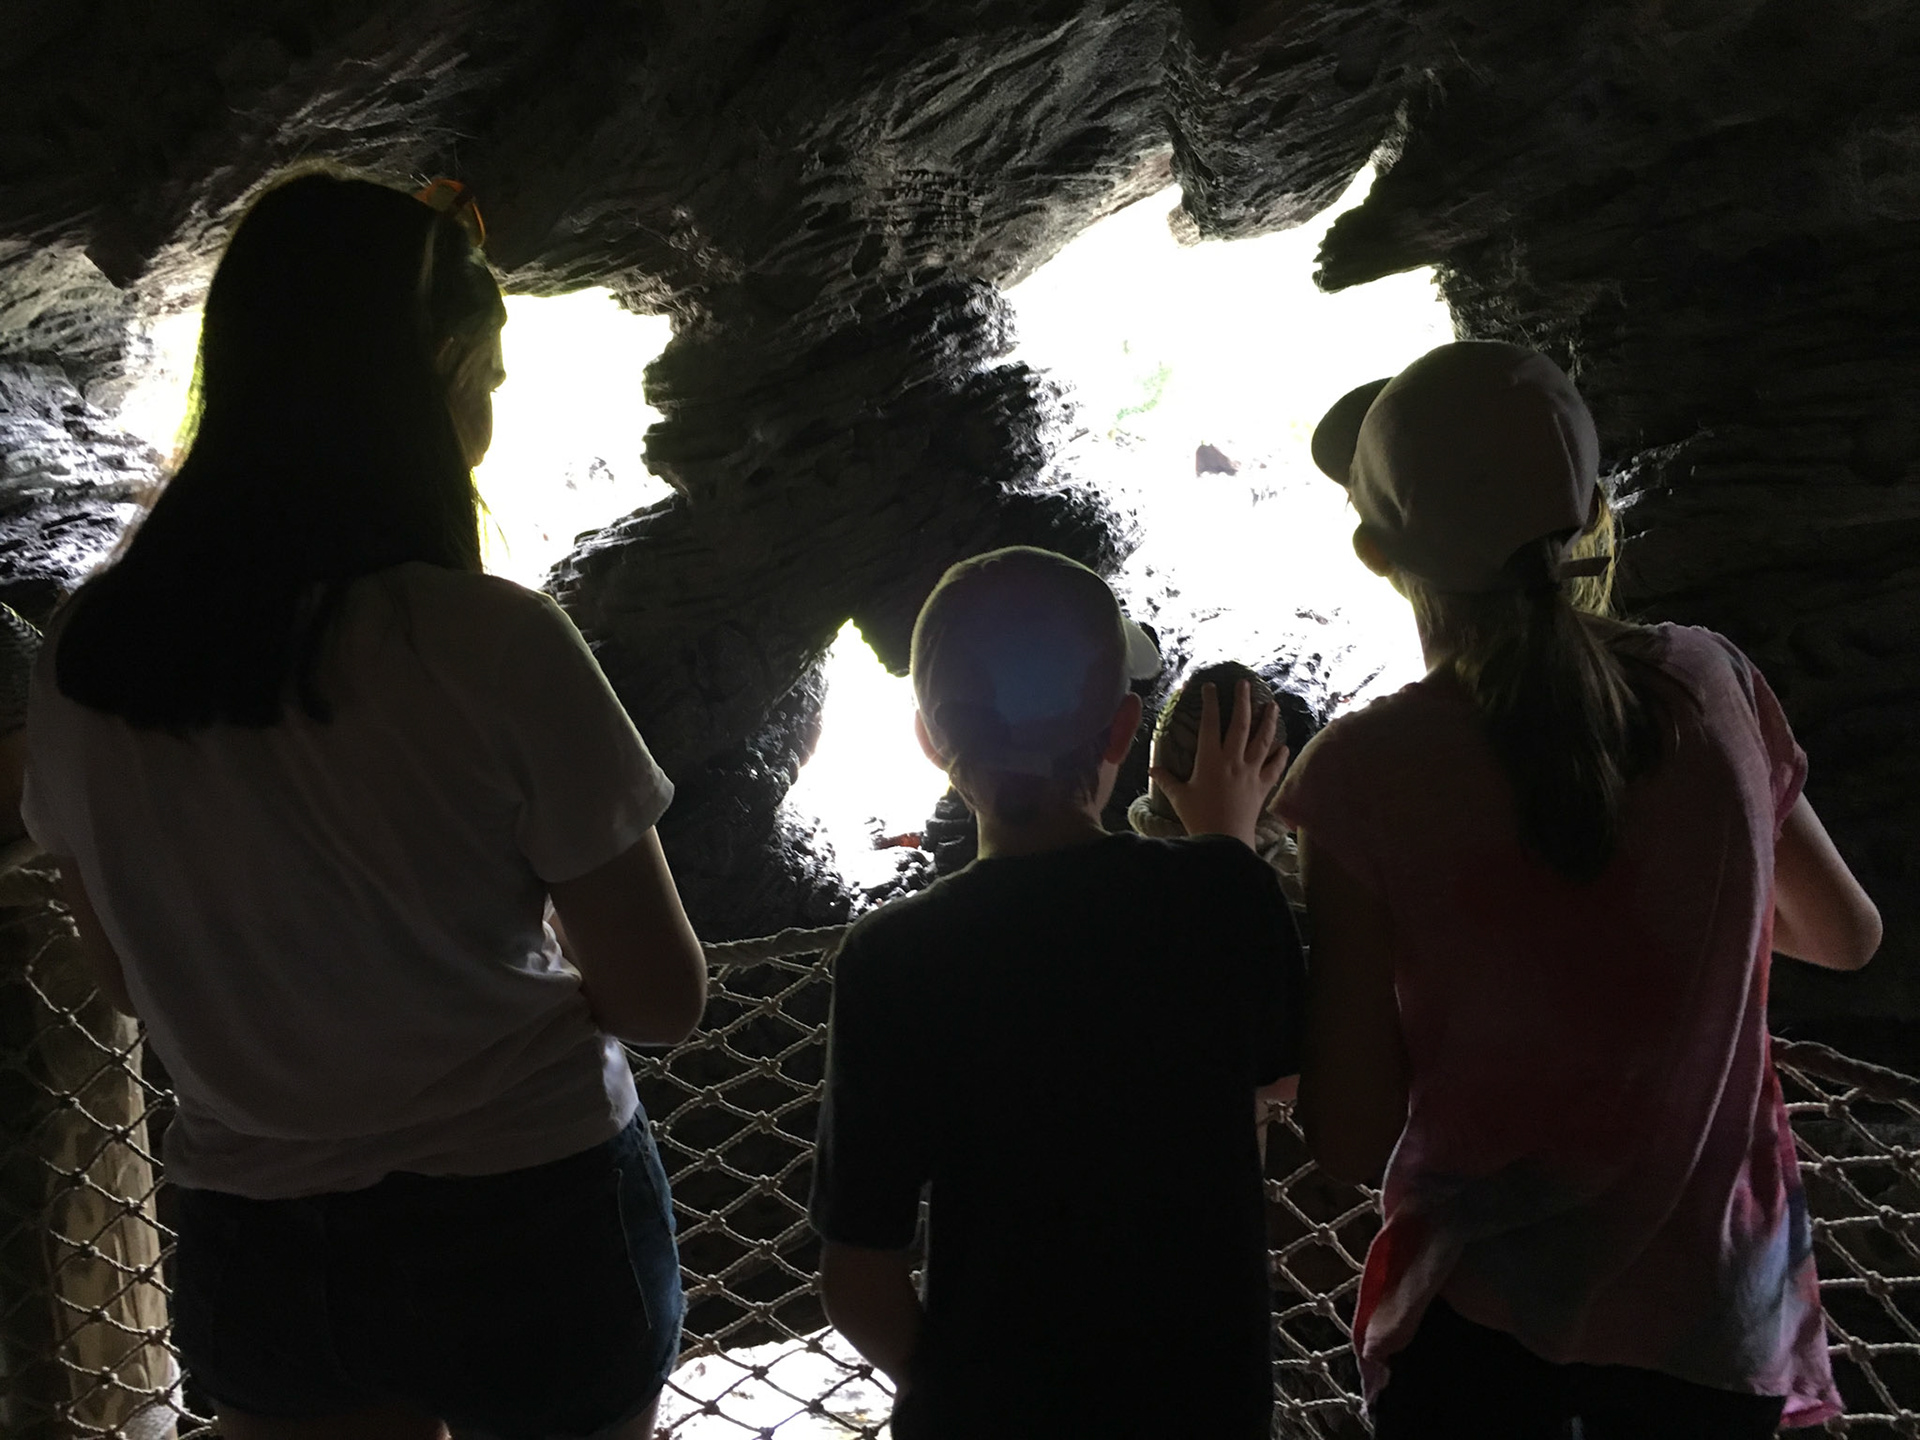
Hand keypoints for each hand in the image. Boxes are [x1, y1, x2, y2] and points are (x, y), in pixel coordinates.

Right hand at [1148, 680, 1288, 847]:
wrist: (1225, 840)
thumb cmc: (1199, 817)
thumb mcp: (1179, 797)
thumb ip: (1166, 780)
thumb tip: (1152, 768)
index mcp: (1210, 760)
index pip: (1210, 724)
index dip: (1210, 703)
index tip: (1210, 687)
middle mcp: (1233, 761)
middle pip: (1241, 725)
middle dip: (1243, 701)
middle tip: (1245, 684)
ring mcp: (1251, 772)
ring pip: (1263, 740)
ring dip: (1268, 721)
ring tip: (1272, 705)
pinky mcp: (1262, 786)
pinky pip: (1274, 767)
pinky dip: (1280, 756)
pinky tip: (1284, 746)